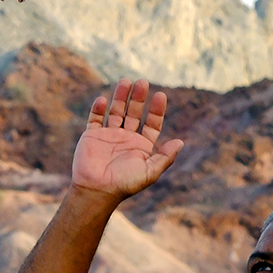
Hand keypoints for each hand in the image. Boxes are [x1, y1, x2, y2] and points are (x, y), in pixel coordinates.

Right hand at [71, 79, 185, 197]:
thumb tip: (181, 142)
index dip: (156, 110)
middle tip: (142, 82)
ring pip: (115, 111)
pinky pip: (95, 118)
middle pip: (134, 113)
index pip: (151, 124)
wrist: (96, 191)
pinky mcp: (92, 136)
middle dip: (138, 98)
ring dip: (120, 97)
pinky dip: (98, 108)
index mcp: (141, 146)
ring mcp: (108, 135)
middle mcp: (126, 138)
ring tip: (125, 81)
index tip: (160, 95)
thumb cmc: (125, 184)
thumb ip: (165, 157)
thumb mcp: (149, 172)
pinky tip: (103, 100)